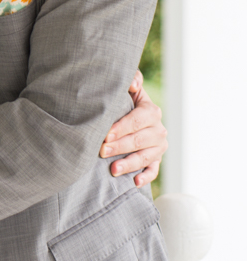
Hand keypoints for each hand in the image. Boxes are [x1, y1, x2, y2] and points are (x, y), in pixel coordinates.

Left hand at [99, 71, 166, 186]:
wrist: (128, 114)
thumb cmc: (123, 100)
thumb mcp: (128, 88)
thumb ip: (131, 79)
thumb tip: (133, 85)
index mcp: (151, 111)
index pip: (138, 120)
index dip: (122, 127)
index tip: (106, 134)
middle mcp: (158, 130)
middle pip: (139, 140)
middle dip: (120, 146)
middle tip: (102, 151)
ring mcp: (158, 147)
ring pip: (145, 157)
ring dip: (130, 164)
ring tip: (113, 170)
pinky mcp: (156, 160)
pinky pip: (153, 170)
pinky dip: (146, 177)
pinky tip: (135, 182)